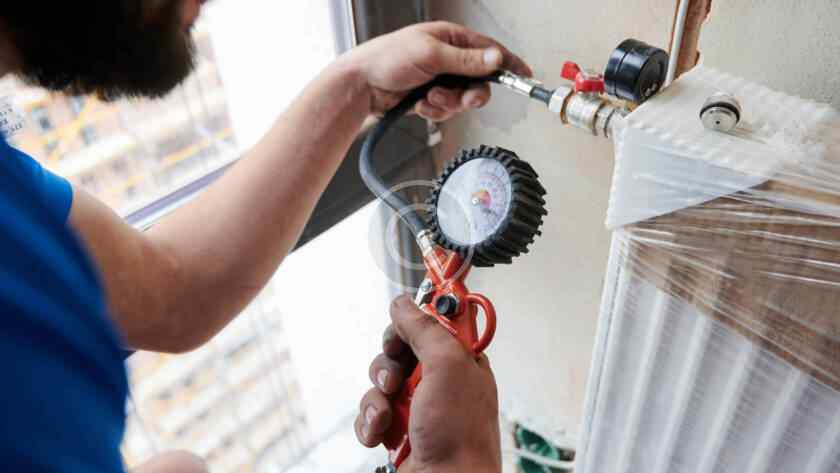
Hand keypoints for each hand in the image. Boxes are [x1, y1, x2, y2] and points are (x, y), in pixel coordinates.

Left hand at [342, 21, 531, 120]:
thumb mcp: (430, 55)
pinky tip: (420, 105)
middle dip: (470, 94)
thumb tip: (495, 57)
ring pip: (463, 99)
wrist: (361, 85)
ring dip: (447, 103)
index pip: (488, 50)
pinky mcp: (431, 98)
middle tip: (464, 98)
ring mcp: (440, 80)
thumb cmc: (387, 59)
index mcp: (451, 38)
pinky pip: (447, 110)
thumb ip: (466, 60)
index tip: (523, 76)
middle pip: (479, 81)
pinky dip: (435, 111)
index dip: (507, 63)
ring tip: (429, 98)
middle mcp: (448, 59)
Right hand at [355, 296, 500, 472]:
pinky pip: (370, 414)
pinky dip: (370, 424)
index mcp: (461, 362)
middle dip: (388, 365)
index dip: (411, 325)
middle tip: (396, 380)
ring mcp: (418, 408)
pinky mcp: (398, 431)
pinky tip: (380, 435)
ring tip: (388, 417)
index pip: (431, 325)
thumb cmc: (460, 437)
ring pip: (379, 383)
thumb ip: (425, 329)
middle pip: (398, 351)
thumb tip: (404, 303)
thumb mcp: (447, 367)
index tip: (401, 329)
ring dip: (377, 400)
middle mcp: (440, 382)